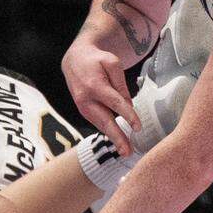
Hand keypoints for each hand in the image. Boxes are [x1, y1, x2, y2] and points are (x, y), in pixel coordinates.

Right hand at [61, 40, 140, 155]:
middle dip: (117, 137)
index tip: (138, 127)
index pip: (115, 103)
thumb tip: (128, 105)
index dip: (128, 116)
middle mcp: (86, 99)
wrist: (74, 60)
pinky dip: (107, 131)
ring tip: (125, 150)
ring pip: (100, 125)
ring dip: (113, 138)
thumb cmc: (95, 60)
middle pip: (104, 121)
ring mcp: (82, 106)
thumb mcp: (112, 63)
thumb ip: (121, 84)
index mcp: (95, 85)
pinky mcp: (83, 110)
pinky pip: (97, 122)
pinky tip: (117, 139)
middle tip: (127, 151)